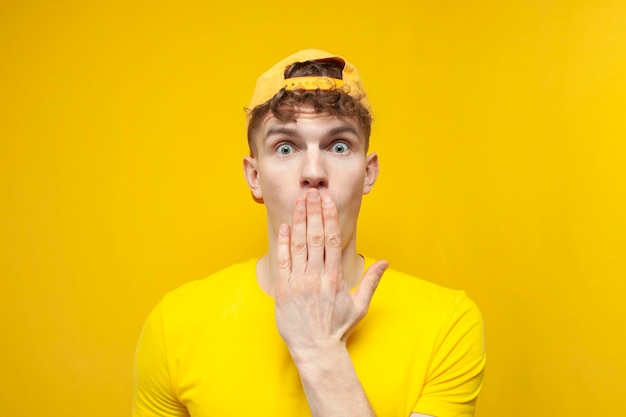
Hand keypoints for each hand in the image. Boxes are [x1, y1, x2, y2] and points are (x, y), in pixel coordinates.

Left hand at [274, 188, 387, 361]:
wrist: (316, 350)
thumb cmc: (338, 328)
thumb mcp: (359, 306)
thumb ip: (371, 281)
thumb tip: (385, 262)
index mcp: (335, 277)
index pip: (331, 240)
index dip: (328, 217)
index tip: (327, 201)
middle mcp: (317, 276)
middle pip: (314, 236)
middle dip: (313, 211)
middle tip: (312, 192)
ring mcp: (299, 282)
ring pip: (298, 244)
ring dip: (298, 220)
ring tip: (299, 201)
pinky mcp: (284, 290)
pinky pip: (282, 261)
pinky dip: (283, 243)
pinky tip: (284, 226)